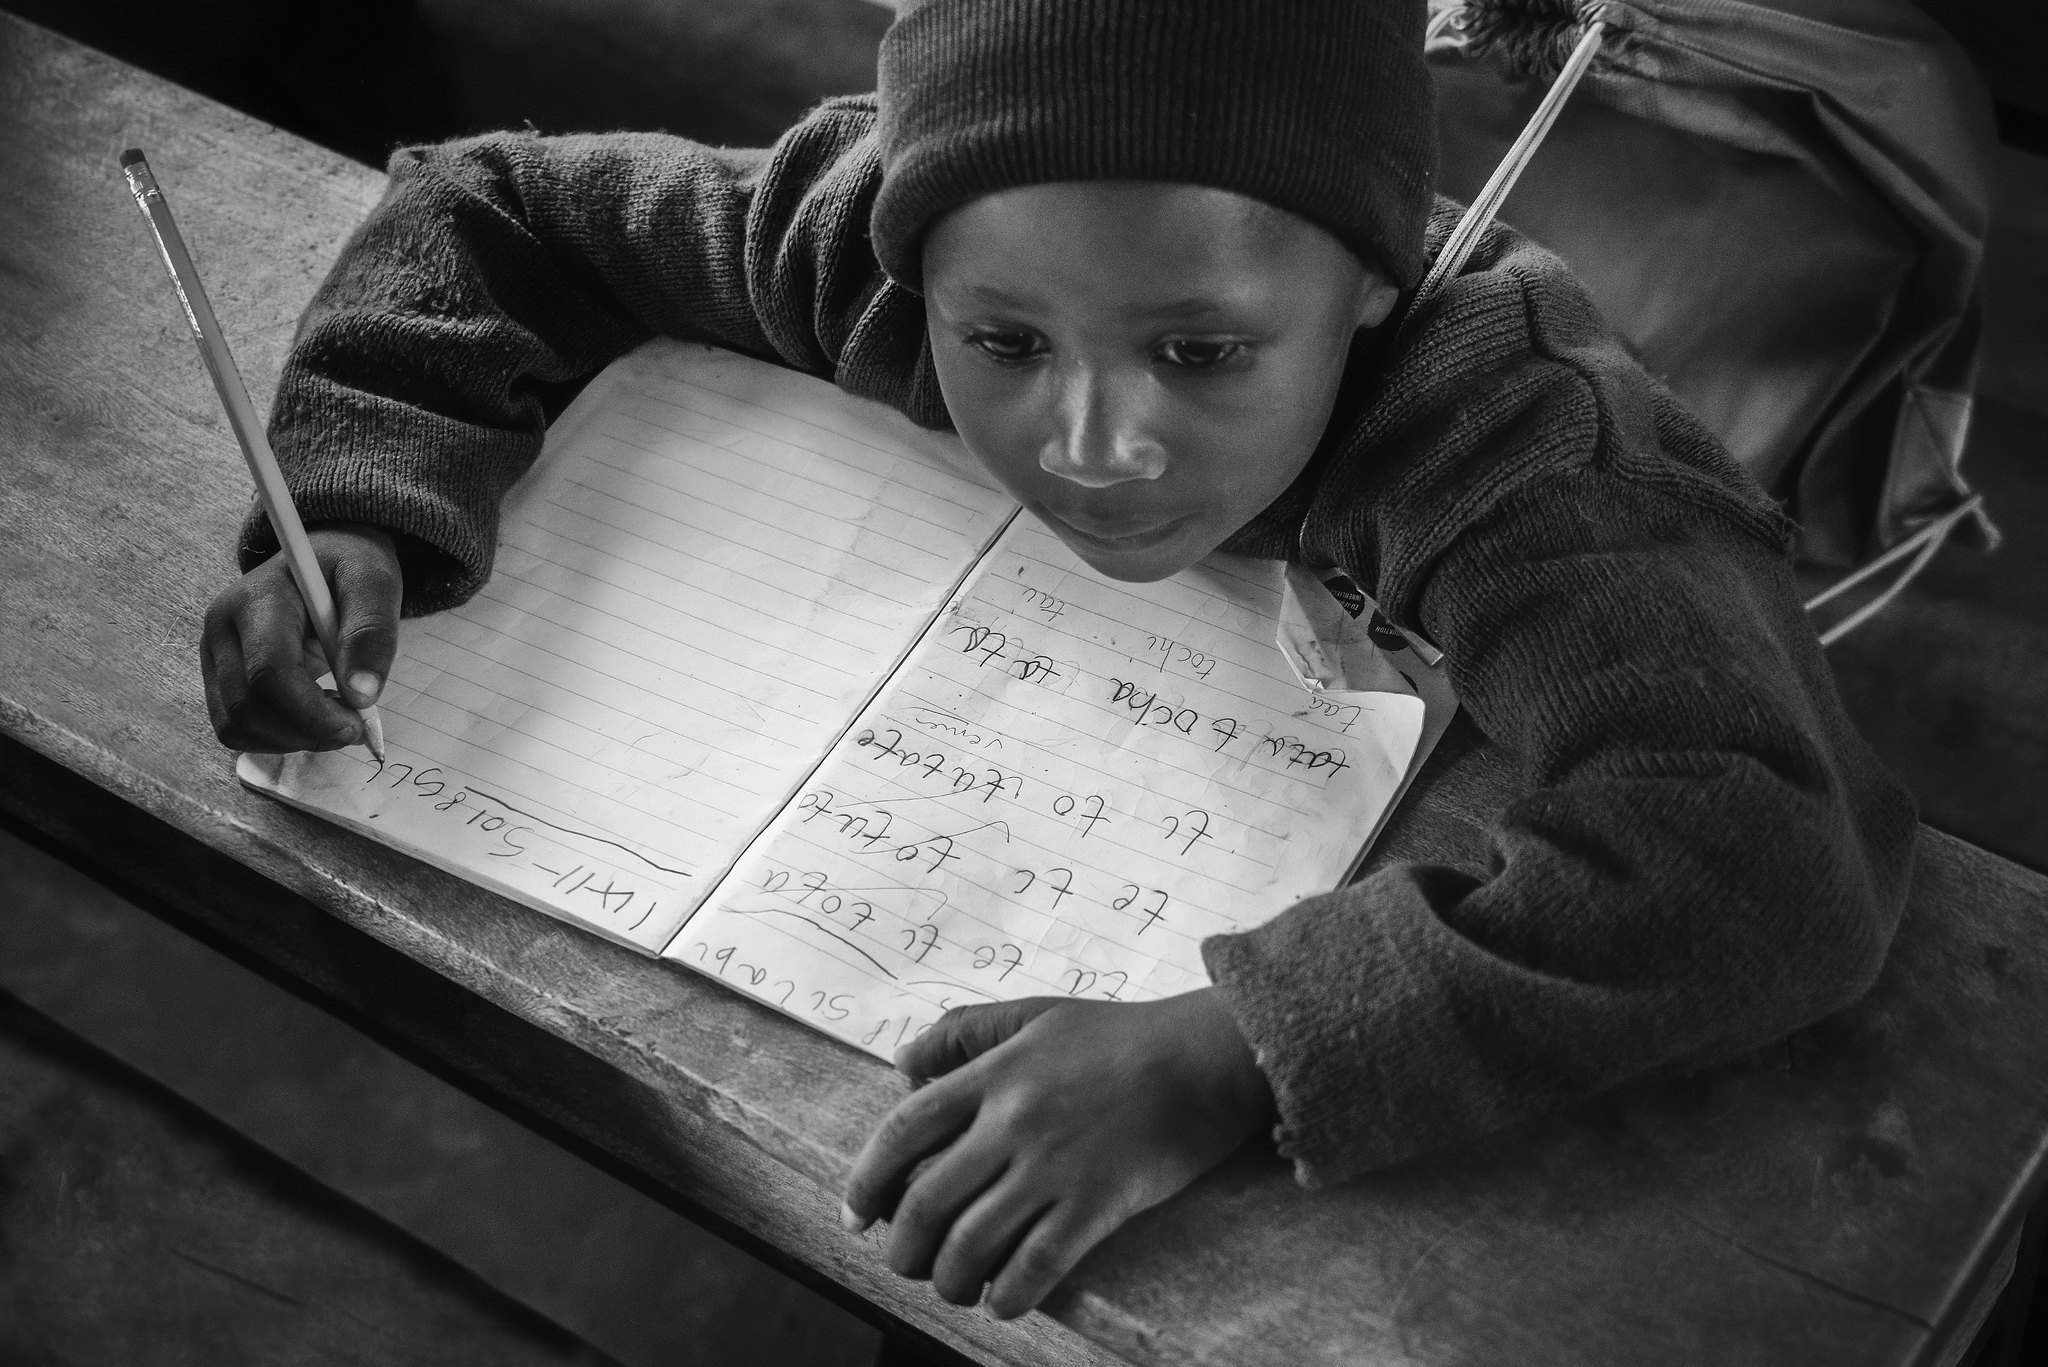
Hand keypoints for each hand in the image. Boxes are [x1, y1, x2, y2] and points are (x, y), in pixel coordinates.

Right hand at [200, 522, 401, 751]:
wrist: (317, 560)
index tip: (356, 725)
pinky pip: (235, 728)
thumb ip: (371, 633)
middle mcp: (220, 628)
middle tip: (353, 727)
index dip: (312, 712)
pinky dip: (276, 737)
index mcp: (254, 600)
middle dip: (306, 731)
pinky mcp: (218, 677)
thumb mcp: (373, 582)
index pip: (268, 672)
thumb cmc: (346, 568)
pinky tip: (309, 717)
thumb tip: (361, 696)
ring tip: (333, 717)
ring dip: (291, 740)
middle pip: (247, 706)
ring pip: (236, 725)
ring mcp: (213, 655)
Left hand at [841, 988, 1273, 1318]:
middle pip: (926, 1201)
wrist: (1207, 1057)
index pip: (904, 1131)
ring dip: (950, 1280)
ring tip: (954, 1287)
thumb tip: (903, 1063)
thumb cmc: (1123, 1036)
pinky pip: (1035, 1266)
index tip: (855, 1216)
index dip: (867, 1180)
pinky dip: (1009, 1295)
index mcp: (994, 1075)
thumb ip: (966, 1031)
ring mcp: (1054, 1166)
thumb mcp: (1037, 1015)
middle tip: (903, 1265)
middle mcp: (1012, 1122)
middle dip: (902, 1249)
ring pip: (971, 1244)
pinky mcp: (1097, 1203)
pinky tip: (1005, 1301)